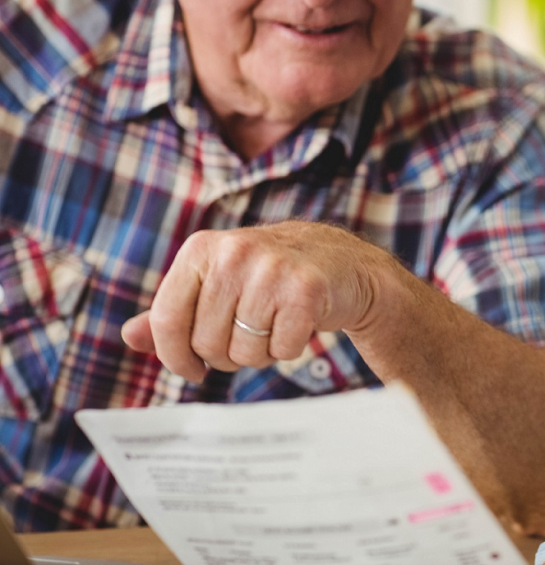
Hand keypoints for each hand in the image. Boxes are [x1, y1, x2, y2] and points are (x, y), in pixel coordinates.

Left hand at [122, 221, 397, 380]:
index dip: (175, 356)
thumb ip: (173, 311)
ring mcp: (272, 268)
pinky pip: (281, 350)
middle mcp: (234, 252)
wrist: (341, 264)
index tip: (192, 369)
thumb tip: (129, 336)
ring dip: (259, 354)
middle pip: (207, 343)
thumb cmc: (269, 279)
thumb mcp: (217, 285)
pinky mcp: (306, 289)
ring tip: (273, 327)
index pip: (167, 319)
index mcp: (202, 249)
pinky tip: (297, 325)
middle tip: (248, 338)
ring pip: (244, 351)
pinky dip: (289, 349)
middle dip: (226, 354)